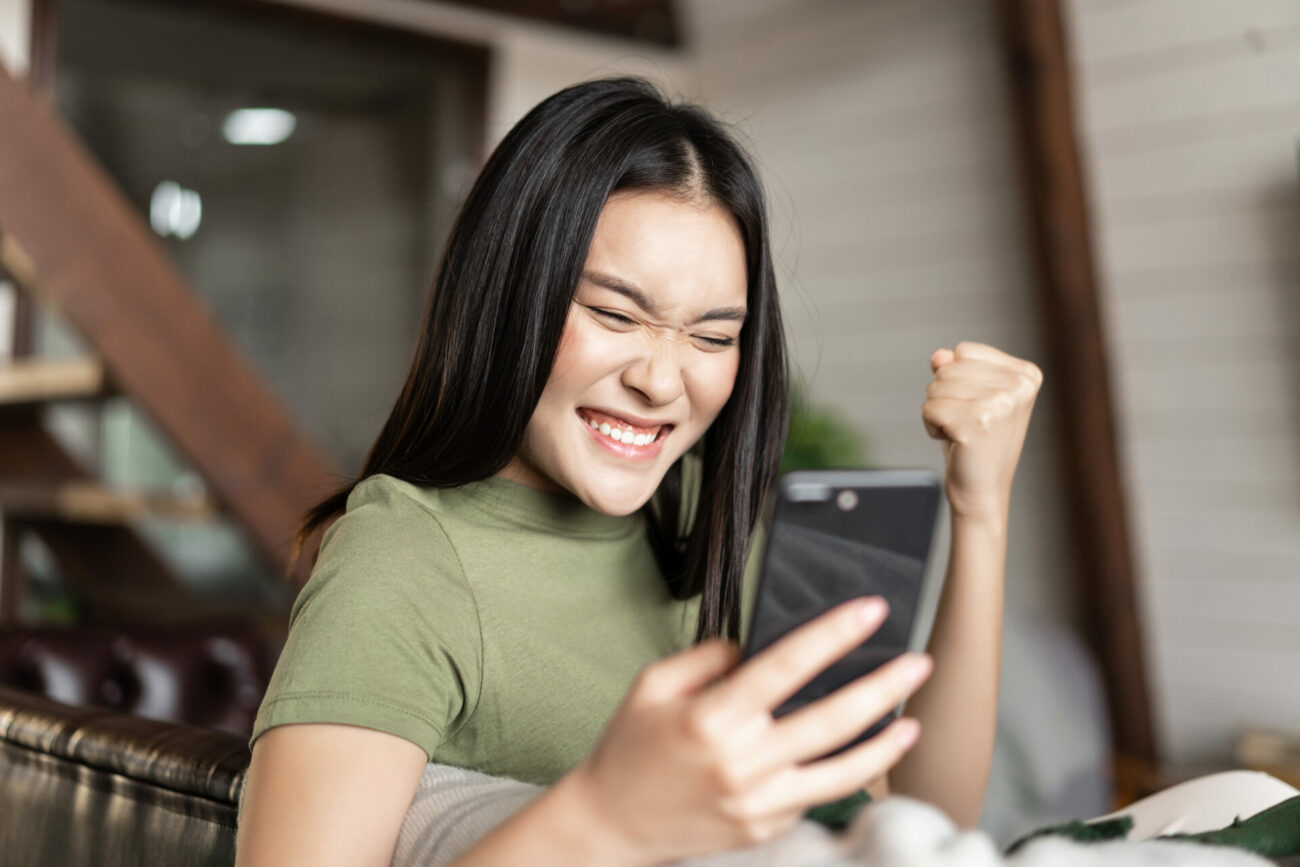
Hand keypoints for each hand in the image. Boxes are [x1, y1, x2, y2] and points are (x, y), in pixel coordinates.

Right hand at [567, 598, 931, 864]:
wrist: (612, 822)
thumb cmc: (630, 749)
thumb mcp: (654, 684)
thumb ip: (708, 657)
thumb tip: (755, 649)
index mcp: (713, 718)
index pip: (787, 665)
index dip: (834, 634)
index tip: (870, 610)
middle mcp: (742, 763)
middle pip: (832, 720)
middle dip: (883, 687)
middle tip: (918, 662)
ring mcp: (757, 802)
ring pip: (840, 772)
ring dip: (884, 744)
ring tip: (913, 719)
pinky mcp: (765, 827)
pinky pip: (813, 796)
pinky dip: (842, 774)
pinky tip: (861, 754)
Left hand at [921, 341, 1041, 522]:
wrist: (982, 490)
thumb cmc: (975, 440)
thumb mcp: (969, 395)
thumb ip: (954, 367)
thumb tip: (939, 355)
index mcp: (1026, 374)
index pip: (964, 350)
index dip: (956, 378)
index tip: (975, 406)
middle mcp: (1018, 386)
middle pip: (947, 368)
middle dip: (945, 396)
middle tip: (968, 424)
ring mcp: (1000, 403)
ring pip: (935, 386)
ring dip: (938, 412)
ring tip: (963, 432)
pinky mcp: (977, 423)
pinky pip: (929, 408)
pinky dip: (931, 426)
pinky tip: (955, 441)